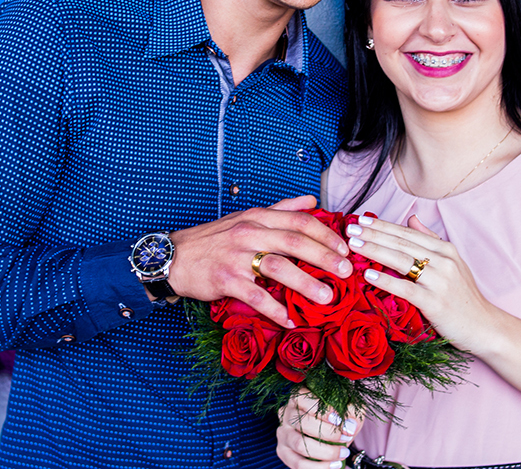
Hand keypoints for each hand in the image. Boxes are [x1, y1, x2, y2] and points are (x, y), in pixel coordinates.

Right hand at [169, 195, 352, 327]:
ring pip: (278, 268)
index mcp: (258, 218)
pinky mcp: (226, 281)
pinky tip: (290, 320)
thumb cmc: (215, 239)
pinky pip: (255, 296)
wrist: (175, 257)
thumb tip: (311, 200)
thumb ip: (281, 209)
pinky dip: (275, 310)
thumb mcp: (247, 217)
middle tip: (345, 272)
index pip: (299, 221)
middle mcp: (249, 233)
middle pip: (294, 242)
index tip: (345, 247)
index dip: (325, 234)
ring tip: (326, 297)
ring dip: (305, 284)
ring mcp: (236, 257)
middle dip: (324, 257)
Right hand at [277, 388, 361, 468]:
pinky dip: (318, 467)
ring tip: (343, 454)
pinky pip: (297, 463)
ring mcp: (283, 433)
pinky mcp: (283, 452)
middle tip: (346, 438)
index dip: (322, 411)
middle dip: (328, 433)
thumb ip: (350, 411)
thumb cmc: (335, 418)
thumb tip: (351, 424)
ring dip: (325, 452)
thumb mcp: (346, 409)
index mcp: (298, 397)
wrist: (327, 434)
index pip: (304, 399)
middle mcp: (286, 414)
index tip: (341, 421)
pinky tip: (334, 465)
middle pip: (303, 423)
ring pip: (300, 444)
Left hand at [348, 215, 495, 349]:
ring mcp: (440, 281)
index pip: (407, 233)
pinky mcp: (435, 302)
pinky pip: (406, 288)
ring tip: (353, 244)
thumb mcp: (453, 263)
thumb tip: (412, 218)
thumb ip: (431, 240)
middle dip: (373, 234)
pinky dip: (386, 280)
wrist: (484, 326)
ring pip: (401, 261)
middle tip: (349, 227)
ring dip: (374, 251)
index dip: (383, 225)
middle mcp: (443, 261)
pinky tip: (368, 275)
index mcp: (446, 249)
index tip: (361, 219)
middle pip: (401, 243)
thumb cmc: (464, 296)